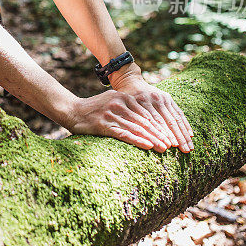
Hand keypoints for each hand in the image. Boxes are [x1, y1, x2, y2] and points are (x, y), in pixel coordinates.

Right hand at [64, 81, 193, 152]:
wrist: (71, 111)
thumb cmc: (94, 111)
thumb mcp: (113, 104)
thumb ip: (129, 109)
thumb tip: (148, 121)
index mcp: (124, 97)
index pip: (148, 113)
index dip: (162, 125)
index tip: (173, 135)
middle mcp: (120, 103)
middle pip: (145, 121)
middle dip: (161, 133)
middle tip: (174, 144)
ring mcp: (112, 113)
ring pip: (138, 128)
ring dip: (153, 139)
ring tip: (165, 148)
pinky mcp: (104, 124)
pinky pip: (125, 134)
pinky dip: (138, 140)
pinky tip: (148, 146)